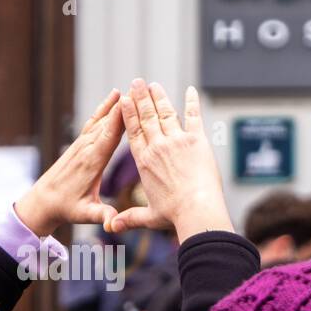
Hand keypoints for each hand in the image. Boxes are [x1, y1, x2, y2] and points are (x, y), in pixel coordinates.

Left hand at [15, 91, 123, 236]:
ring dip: (115, 104)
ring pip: (101, 119)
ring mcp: (81, 144)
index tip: (128, 104)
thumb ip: (101, 216)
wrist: (43, 201)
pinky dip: (105, 108)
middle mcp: (86, 149)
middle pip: (107, 124)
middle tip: (139, 89)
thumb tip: (113, 224)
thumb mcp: (85, 215)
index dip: (118, 120)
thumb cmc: (67, 208)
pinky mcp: (80, 143)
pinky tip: (113, 96)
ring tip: (130, 87)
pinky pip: (94, 121)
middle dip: (121, 107)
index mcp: (91, 164)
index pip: (107, 138)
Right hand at [108, 80, 233, 242]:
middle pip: (146, 117)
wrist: (196, 210)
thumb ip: (130, 218)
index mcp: (144, 162)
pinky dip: (192, 102)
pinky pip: (193, 116)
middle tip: (136, 82)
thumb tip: (113, 228)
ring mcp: (177, 141)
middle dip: (140, 97)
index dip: (128, 114)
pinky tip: (191, 90)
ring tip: (153, 84)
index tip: (124, 100)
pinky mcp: (196, 141)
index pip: (133, 132)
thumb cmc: (173, 215)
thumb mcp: (148, 217)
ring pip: (165, 113)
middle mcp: (157, 147)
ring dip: (159, 97)